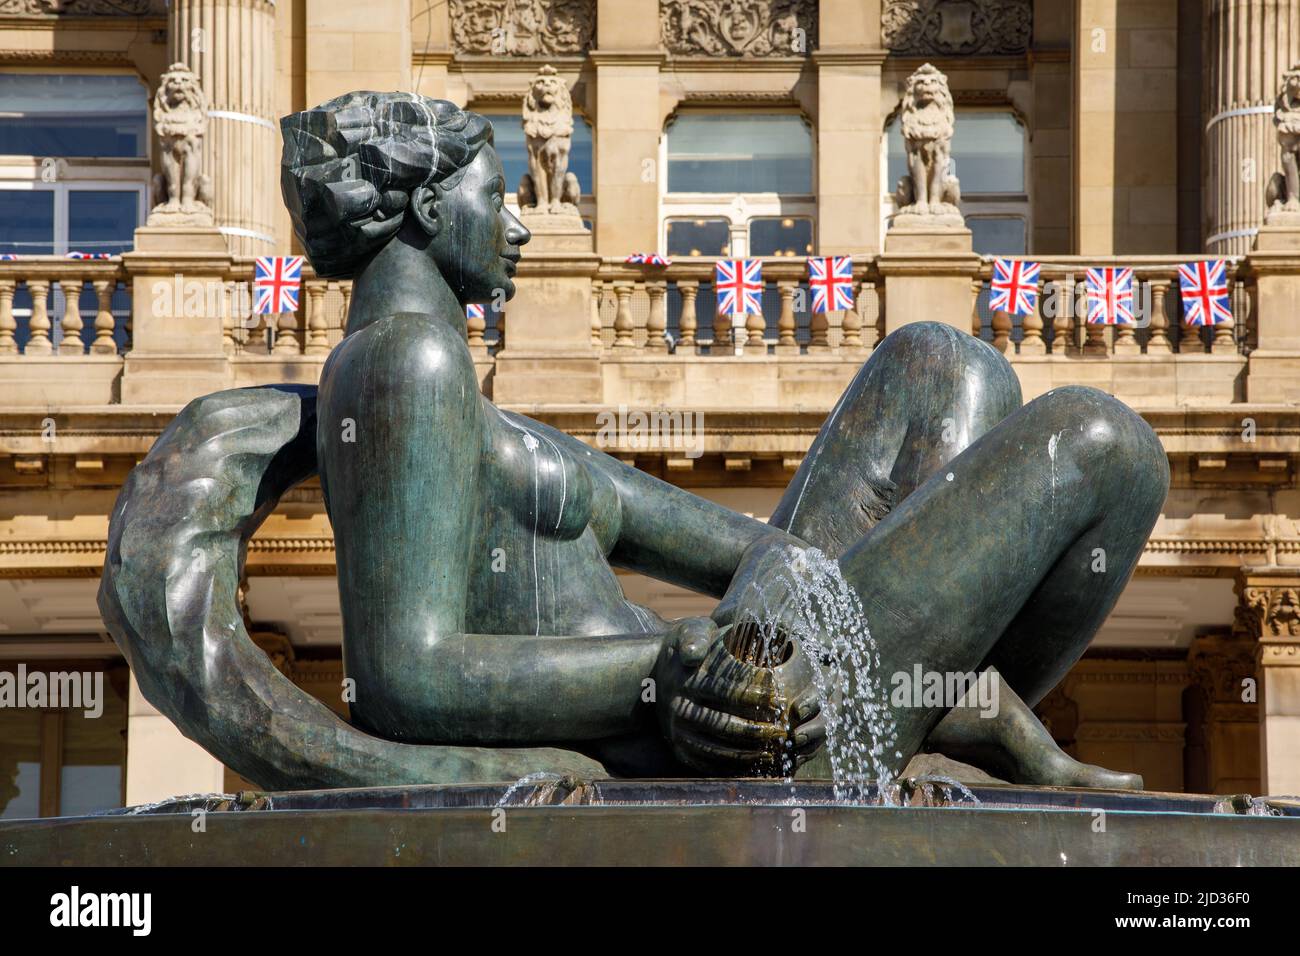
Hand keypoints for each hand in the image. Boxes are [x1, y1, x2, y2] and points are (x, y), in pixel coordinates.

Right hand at [653, 616, 823, 775]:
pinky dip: (732, 766)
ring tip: (774, 749)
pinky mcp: (678, 748)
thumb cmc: (685, 648)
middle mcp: (679, 709)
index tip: (779, 698)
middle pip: (725, 725)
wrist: (651, 675)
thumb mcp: (689, 633)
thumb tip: (693, 655)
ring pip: (718, 749)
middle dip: (758, 729)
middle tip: (783, 730)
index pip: (728, 691)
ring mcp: (677, 732)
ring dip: (749, 751)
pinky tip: (753, 762)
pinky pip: (707, 763)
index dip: (757, 696)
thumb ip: (695, 636)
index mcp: (686, 682)